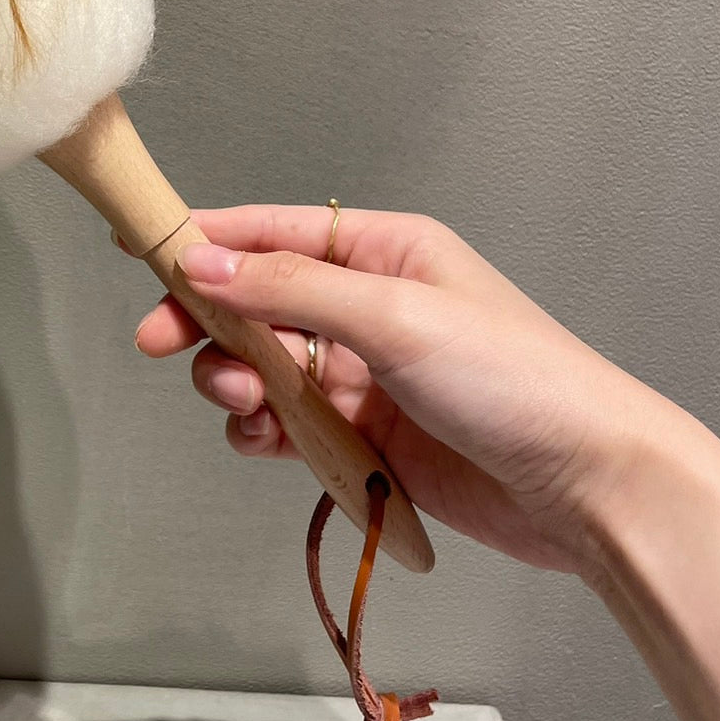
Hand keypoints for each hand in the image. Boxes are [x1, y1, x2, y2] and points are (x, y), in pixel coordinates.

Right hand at [132, 205, 672, 573]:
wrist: (582, 488)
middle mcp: (364, 305)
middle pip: (254, 300)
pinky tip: (264, 439)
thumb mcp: (394, 314)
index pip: (272, 232)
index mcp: (382, 251)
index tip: (137, 240)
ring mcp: (359, 373)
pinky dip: (262, 431)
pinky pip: (284, 424)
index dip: (204, 235)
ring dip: (232, 380)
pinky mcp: (359, 435)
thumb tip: (202, 261)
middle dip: (205, 318)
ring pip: (260, 365)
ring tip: (238, 401)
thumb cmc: (510, 378)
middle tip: (155, 339)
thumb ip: (291, 288)